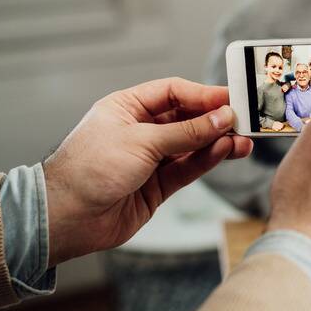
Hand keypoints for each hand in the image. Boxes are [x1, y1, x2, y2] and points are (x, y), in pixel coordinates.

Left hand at [42, 79, 252, 265]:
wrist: (66, 218)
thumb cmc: (89, 169)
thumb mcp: (141, 141)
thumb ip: (186, 132)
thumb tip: (222, 118)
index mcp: (126, 108)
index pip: (172, 93)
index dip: (202, 94)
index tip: (231, 98)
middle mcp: (139, 131)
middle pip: (186, 119)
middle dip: (214, 120)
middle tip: (243, 120)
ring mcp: (148, 159)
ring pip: (191, 146)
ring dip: (217, 143)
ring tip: (243, 141)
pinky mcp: (156, 186)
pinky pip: (187, 168)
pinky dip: (207, 160)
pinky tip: (225, 152)